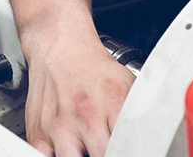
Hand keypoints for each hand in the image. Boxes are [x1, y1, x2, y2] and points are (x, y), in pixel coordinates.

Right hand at [24, 37, 134, 156]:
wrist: (60, 48)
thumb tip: (153, 131)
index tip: (129, 149)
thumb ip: (139, 112)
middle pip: (103, 156)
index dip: (130, 150)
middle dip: (109, 154)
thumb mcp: (128, 84)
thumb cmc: (94, 69)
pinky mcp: (39, 134)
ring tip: (88, 150)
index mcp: (114, 104)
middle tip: (109, 149)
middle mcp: (87, 116)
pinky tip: (68, 151)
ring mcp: (61, 127)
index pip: (129, 144)